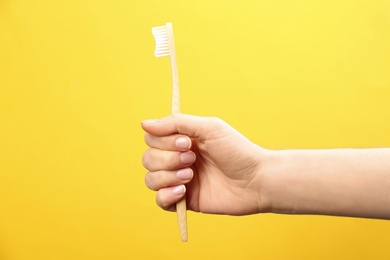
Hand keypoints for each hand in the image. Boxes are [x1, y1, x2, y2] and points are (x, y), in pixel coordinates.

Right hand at [141, 114, 269, 214]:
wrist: (256, 180)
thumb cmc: (237, 151)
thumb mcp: (209, 128)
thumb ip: (176, 123)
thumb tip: (143, 123)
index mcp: (181, 140)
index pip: (152, 138)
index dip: (163, 141)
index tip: (187, 143)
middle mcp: (177, 159)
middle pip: (148, 159)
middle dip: (168, 159)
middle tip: (193, 159)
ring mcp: (180, 180)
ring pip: (151, 179)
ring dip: (168, 176)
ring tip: (192, 176)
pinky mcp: (185, 200)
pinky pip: (160, 200)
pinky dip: (166, 195)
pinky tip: (183, 191)